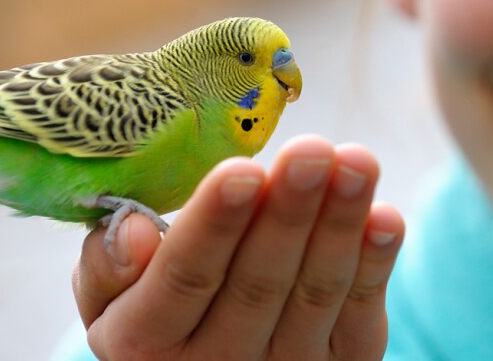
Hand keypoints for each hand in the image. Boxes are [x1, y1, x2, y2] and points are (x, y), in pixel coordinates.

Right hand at [72, 135, 404, 359]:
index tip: (241, 170)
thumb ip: (108, 266)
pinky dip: (376, 264)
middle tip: (311, 151)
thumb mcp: (109, 296)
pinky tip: (385, 216)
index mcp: (147, 341)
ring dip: (340, 225)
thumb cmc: (154, 308)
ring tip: (356, 162)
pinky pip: (360, 316)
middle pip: (258, 285)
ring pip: (314, 295)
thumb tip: (134, 230)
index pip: (186, 278)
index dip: (215, 225)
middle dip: (288, 214)